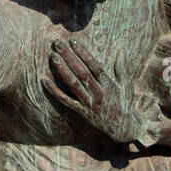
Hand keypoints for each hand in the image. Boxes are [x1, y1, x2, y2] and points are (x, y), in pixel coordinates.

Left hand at [43, 39, 161, 145]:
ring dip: (61, 70)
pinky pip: (66, 100)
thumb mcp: (127, 86)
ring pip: (73, 84)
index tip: (73, 41)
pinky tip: (44, 81)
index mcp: (108, 85)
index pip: (94, 66)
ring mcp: (89, 104)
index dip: (84, 53)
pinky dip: (54, 91)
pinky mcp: (81, 112)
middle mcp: (98, 93)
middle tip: (57, 43)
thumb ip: (122, 68)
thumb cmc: (125, 104)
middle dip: (69, 57)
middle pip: (81, 72)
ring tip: (52, 56)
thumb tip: (121, 49)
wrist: (124, 128)